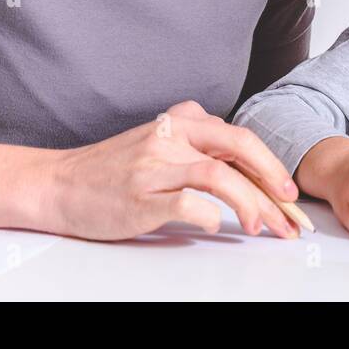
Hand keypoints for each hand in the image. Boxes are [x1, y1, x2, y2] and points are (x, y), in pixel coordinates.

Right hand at [45, 100, 300, 240]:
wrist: (58, 184)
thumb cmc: (112, 170)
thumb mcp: (160, 141)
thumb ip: (198, 143)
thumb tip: (249, 167)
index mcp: (180, 121)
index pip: (240, 138)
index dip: (271, 165)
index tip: (288, 194)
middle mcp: (170, 137)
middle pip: (238, 146)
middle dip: (272, 178)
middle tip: (290, 207)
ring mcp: (155, 165)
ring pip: (218, 174)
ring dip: (248, 201)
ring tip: (261, 226)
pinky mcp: (140, 195)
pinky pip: (186, 203)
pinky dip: (209, 216)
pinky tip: (215, 226)